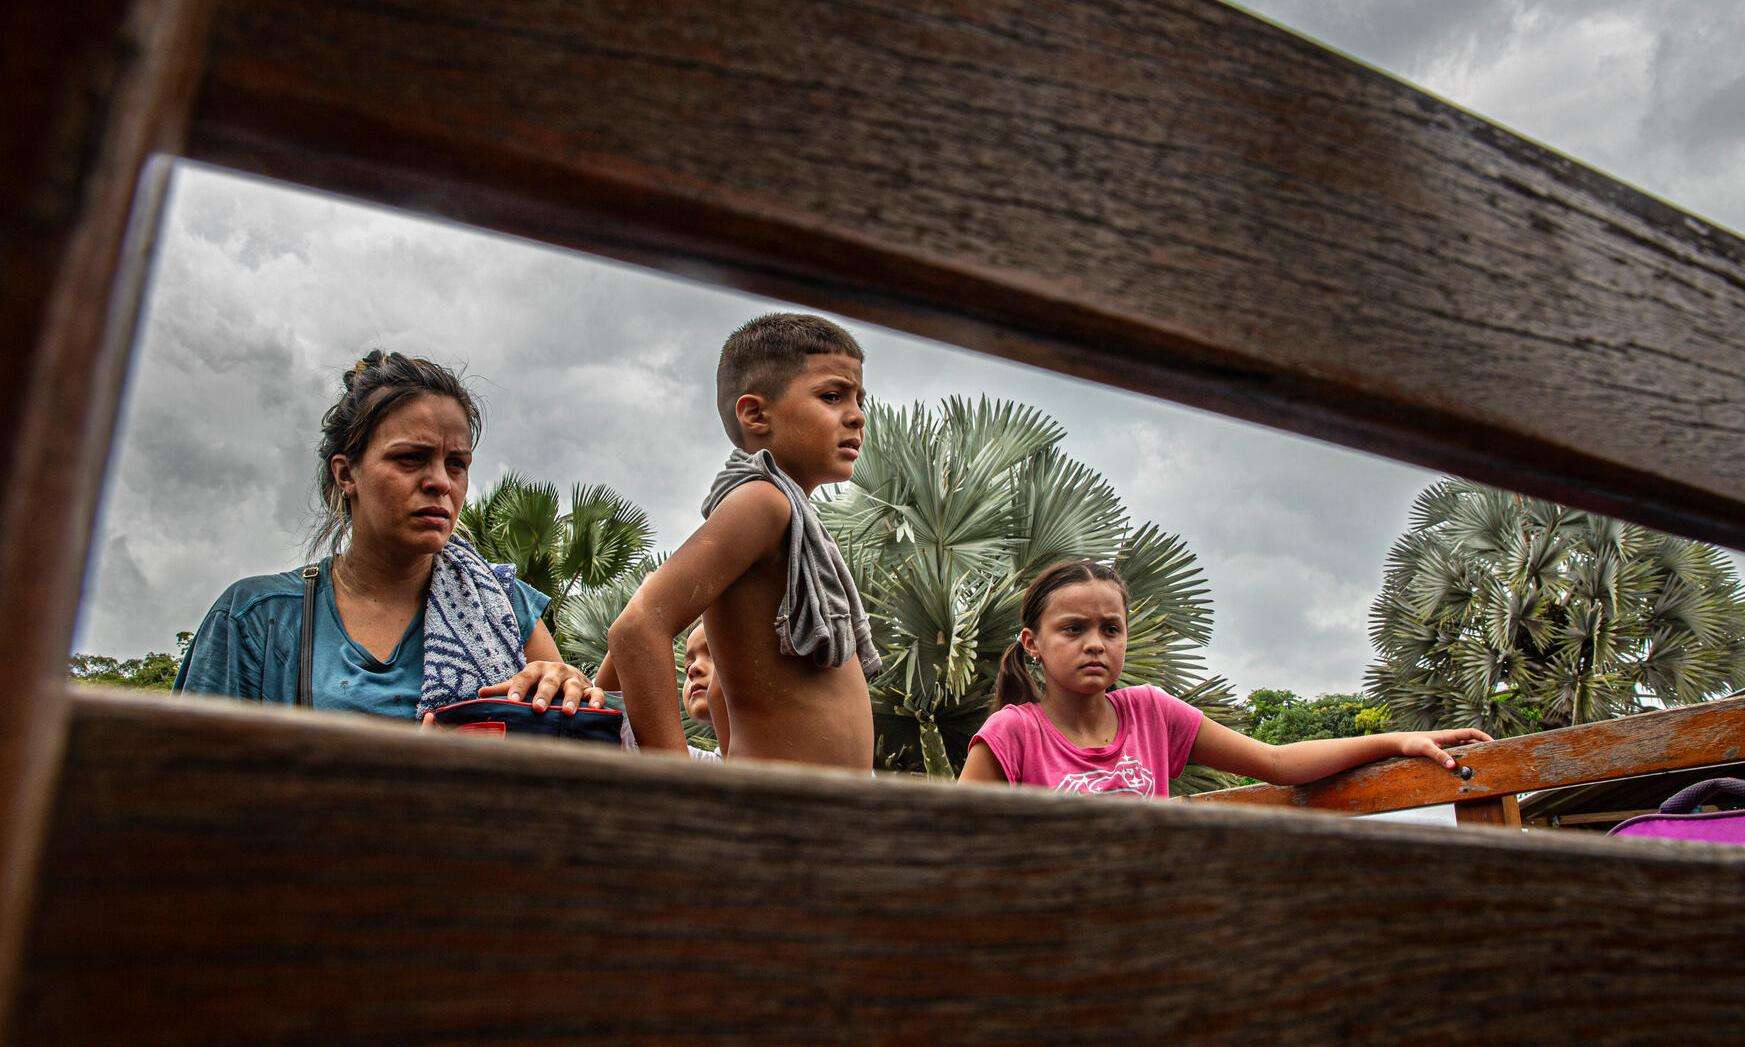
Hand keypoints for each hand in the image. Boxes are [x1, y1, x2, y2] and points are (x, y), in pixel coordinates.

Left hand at [478, 661, 603, 714]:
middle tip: (538, 708)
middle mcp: (556, 671)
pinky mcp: (590, 687)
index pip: (524, 678)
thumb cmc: (540, 682)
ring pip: (574, 687)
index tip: (511, 702)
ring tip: (567, 712)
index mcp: (536, 669)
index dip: (517, 689)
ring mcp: (574, 679)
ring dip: (572, 699)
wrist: (568, 674)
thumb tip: (480, 693)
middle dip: (544, 695)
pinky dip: (597, 700)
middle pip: (549, 682)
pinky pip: (596, 692)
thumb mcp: (524, 682)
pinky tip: (596, 709)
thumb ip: (504, 689)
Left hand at [1395, 728, 1493, 769]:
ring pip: (1464, 748)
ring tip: (1483, 764)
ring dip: (1474, 754)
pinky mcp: (1440, 751)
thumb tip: (1453, 766)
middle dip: (1483, 747)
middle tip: (1494, 756)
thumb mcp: (1425, 749)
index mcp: (1448, 735)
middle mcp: (1449, 739)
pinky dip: (1463, 759)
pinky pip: (1456, 754)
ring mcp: (1445, 745)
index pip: (1471, 733)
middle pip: (1471, 741)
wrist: (1399, 744)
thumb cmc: (1411, 743)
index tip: (1495, 744)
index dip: (1484, 737)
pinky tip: (1465, 768)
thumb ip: (1439, 756)